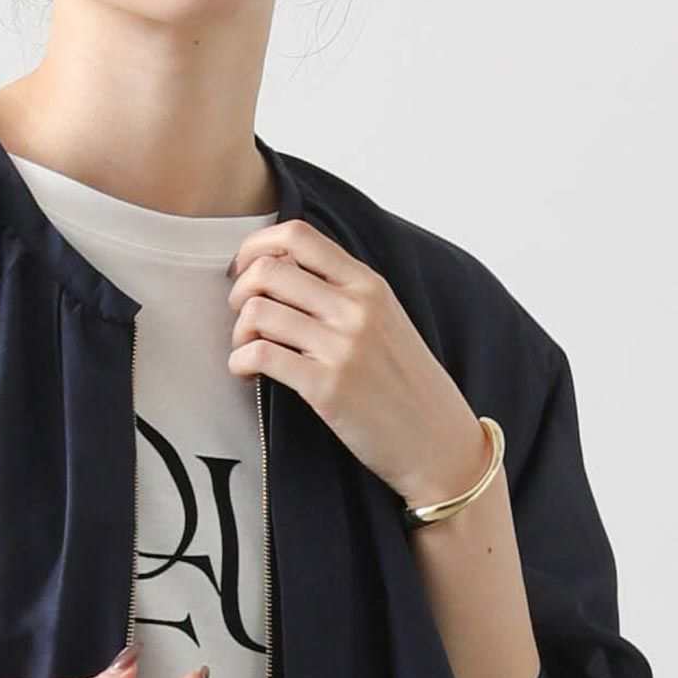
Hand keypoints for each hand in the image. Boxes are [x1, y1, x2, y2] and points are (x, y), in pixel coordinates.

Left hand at [224, 219, 491, 506]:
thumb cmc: (406, 383)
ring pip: (258, 311)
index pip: (298, 236)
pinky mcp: (327, 386)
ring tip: (248, 349)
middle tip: (243, 317)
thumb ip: (342, 292)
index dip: (256, 246)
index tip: (244, 269)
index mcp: (369, 284)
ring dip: (238, 331)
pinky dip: (239, 362)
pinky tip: (247, 372)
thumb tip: (280, 269)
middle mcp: (356, 308)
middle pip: (268, 270)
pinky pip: (260, 355)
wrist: (438, 441)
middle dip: (239, 291)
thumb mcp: (385, 320)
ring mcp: (342, 346)